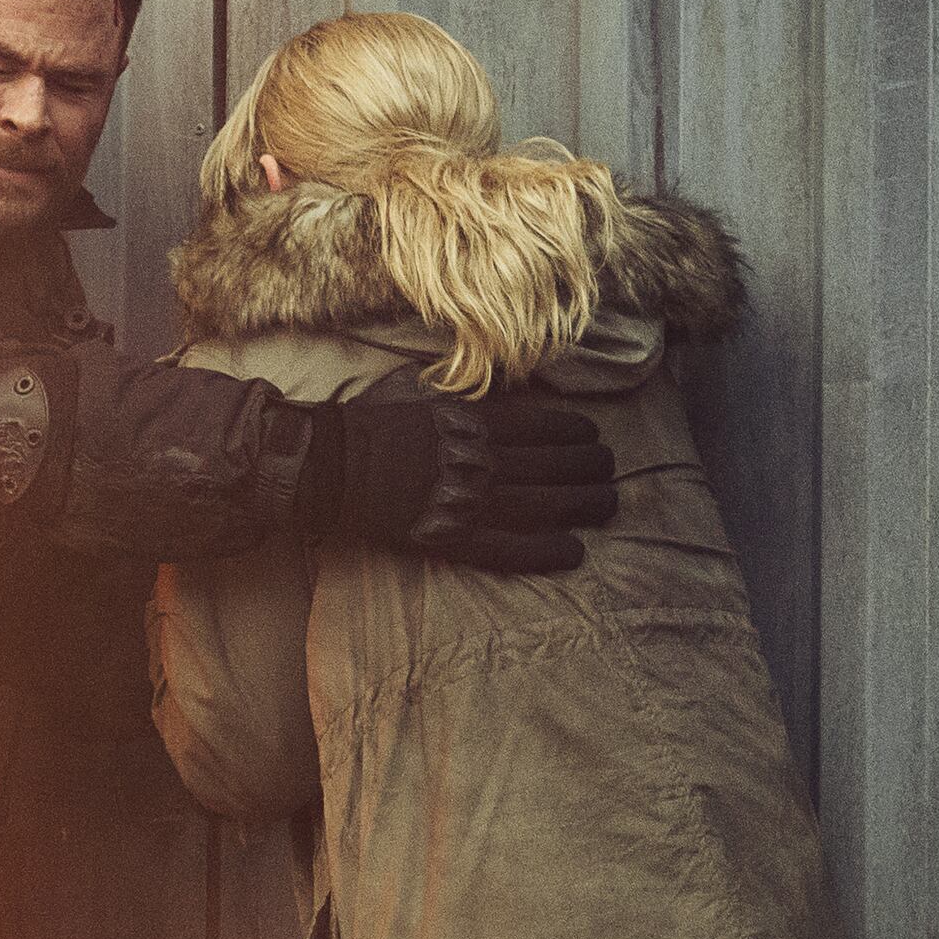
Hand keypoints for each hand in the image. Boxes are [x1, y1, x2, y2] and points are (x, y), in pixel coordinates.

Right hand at [317, 389, 616, 571]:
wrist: (329, 464)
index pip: (544, 424)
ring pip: (547, 504)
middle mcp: (482, 459)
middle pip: (556, 464)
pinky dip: (547, 550)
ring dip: (585, 504)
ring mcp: (470, 501)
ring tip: (607, 504)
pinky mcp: (453, 537)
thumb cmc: (369, 421)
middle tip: (609, 470)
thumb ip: (463, 391)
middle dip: (592, 467)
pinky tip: (574, 551)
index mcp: (475, 421)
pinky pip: (512, 548)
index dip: (576, 431)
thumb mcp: (420, 387)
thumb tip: (494, 387)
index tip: (592, 436)